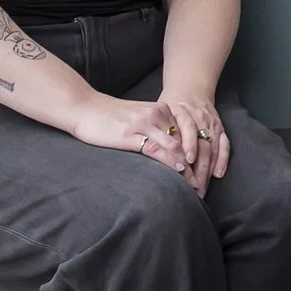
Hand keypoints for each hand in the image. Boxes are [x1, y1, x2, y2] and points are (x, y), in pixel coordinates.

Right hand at [71, 93, 193, 175]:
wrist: (84, 107)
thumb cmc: (111, 116)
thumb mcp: (141, 117)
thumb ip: (158, 127)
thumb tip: (174, 148)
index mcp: (163, 110)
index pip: (188, 133)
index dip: (200, 152)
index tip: (206, 170)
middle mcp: (157, 115)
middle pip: (185, 141)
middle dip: (197, 163)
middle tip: (204, 182)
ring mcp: (144, 124)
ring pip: (175, 146)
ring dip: (187, 166)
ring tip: (194, 183)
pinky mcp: (130, 135)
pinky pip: (156, 149)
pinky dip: (170, 162)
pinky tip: (178, 171)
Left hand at [160, 91, 231, 193]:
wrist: (190, 89)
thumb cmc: (170, 105)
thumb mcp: (160, 112)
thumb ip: (157, 129)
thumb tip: (149, 152)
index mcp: (181, 112)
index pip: (186, 133)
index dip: (185, 150)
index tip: (182, 168)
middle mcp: (199, 118)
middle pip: (200, 146)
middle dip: (196, 170)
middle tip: (190, 189)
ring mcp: (211, 123)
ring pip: (212, 149)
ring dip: (207, 170)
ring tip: (201, 188)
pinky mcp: (220, 127)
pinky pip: (224, 145)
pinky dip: (222, 160)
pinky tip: (218, 174)